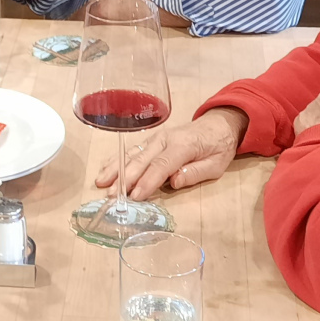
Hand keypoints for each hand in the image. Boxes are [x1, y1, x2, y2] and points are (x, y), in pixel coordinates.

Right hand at [97, 107, 248, 198]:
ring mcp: (156, 138)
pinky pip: (132, 151)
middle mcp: (165, 139)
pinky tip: (105, 170)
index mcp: (183, 145)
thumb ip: (195, 172)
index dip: (147, 181)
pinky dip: (117, 160)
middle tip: (112, 194)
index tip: (135, 196)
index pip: (162, 165)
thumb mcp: (217, 164)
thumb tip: (174, 182)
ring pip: (132, 154)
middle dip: (125, 178)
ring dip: (115, 169)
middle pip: (142, 160)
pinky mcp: (151, 141)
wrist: (218, 125)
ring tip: (101, 183)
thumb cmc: (218, 147)